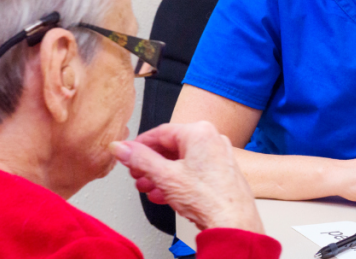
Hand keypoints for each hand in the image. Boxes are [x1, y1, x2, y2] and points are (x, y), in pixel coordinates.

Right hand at [111, 121, 264, 233]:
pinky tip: (165, 194)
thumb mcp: (164, 176)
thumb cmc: (209, 198)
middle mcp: (212, 140)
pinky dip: (177, 181)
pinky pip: (193, 172)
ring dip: (161, 175)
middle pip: (171, 147)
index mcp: (200, 132)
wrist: (233, 223)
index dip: (139, 145)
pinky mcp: (222, 173)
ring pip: (181, 161)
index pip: (160, 132)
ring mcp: (219, 156)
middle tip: (137, 173)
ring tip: (148, 186)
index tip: (127, 153)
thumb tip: (122, 148)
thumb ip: (139, 159)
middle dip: (150, 164)